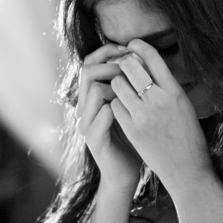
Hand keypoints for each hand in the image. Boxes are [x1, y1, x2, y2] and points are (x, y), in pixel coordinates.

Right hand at [76, 43, 141, 193]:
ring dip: (117, 84)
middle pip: (87, 71)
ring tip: (136, 85)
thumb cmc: (132, 140)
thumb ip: (128, 86)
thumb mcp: (130, 108)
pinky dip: (120, 106)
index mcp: (91, 98)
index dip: (107, 51)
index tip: (129, 49)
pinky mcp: (94, 140)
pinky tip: (136, 107)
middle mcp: (84, 108)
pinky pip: (104, 114)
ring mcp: (86, 124)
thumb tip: (139, 55)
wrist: (126, 174)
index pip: (89, 62)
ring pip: (94, 90)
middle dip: (112, 63)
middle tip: (132, 65)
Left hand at [108, 39, 212, 195]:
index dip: (139, 46)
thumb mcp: (184, 106)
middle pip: (130, 66)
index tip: (132, 45)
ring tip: (121, 88)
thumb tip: (152, 66)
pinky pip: (115, 105)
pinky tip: (121, 107)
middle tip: (123, 67)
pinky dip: (116, 103)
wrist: (187, 169)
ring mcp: (143, 115)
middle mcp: (159, 99)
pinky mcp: (132, 129)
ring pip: (118, 84)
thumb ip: (167, 87)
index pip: (152, 57)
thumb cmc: (188, 137)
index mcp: (175, 91)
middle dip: (124, 63)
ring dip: (117, 83)